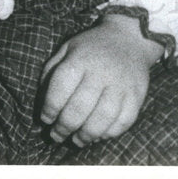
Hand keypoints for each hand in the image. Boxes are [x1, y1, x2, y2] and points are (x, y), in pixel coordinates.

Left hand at [39, 13, 161, 145]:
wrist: (129, 38)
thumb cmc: (91, 47)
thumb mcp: (67, 49)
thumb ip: (51, 72)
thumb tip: (40, 104)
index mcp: (81, 58)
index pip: (60, 89)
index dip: (49, 109)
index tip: (45, 119)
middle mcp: (102, 71)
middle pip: (79, 109)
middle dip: (64, 128)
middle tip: (57, 136)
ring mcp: (121, 84)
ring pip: (102, 120)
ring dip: (85, 136)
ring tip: (76, 140)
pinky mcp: (137, 95)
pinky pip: (123, 122)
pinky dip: (109, 134)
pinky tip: (98, 135)